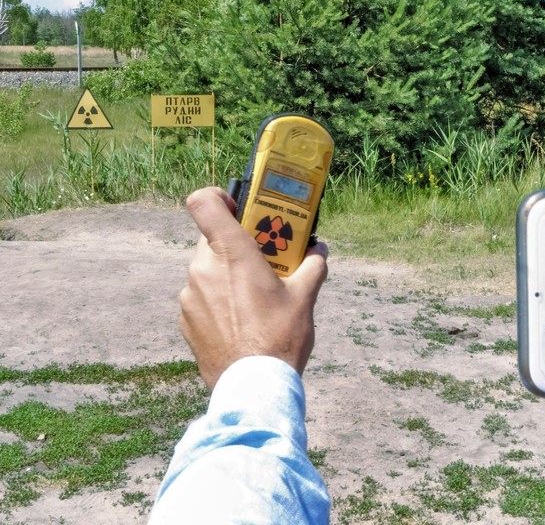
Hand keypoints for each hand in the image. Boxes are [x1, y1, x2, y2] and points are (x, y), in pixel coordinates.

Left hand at [179, 187, 327, 389]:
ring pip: (207, 271)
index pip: (203, 203)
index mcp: (232, 253)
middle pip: (213, 241)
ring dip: (227, 276)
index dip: (217, 197)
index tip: (237, 207)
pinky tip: (241, 323)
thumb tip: (319, 249)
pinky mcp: (185, 321)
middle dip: (236, 246)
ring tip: (255, 300)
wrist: (254, 387)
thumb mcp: (305, 298)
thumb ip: (312, 266)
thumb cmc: (280, 337)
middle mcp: (203, 269)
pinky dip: (217, 302)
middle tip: (263, 262)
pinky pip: (201, 298)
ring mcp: (190, 296)